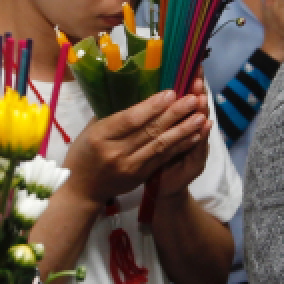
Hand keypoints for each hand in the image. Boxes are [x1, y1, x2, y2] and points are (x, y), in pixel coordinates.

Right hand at [60, 85, 210, 207]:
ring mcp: (129, 166)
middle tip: (192, 99)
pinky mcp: (140, 176)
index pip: (130, 119)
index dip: (152, 107)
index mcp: (100, 136)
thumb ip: (112, 115)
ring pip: (160, 145)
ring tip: (200, 116)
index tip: (170, 93)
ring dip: (183, 130)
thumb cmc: (84, 153)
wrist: (82, 190)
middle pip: (149, 130)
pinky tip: (194, 136)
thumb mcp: (90, 130)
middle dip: (174, 114)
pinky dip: (180, 146)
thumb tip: (137, 93)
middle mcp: (115, 152)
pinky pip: (163, 158)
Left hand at [149, 76, 214, 199]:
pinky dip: (202, 136)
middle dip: (197, 91)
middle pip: (197, 107)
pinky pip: (199, 147)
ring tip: (202, 97)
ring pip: (201, 124)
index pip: (188, 97)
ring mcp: (197, 145)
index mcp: (180, 121)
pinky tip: (206, 125)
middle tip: (198, 76)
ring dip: (202, 110)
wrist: (162, 188)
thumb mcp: (150, 133)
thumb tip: (153, 89)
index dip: (190, 83)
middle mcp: (193, 130)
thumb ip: (155, 115)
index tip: (192, 66)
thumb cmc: (154, 158)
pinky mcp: (197, 162)